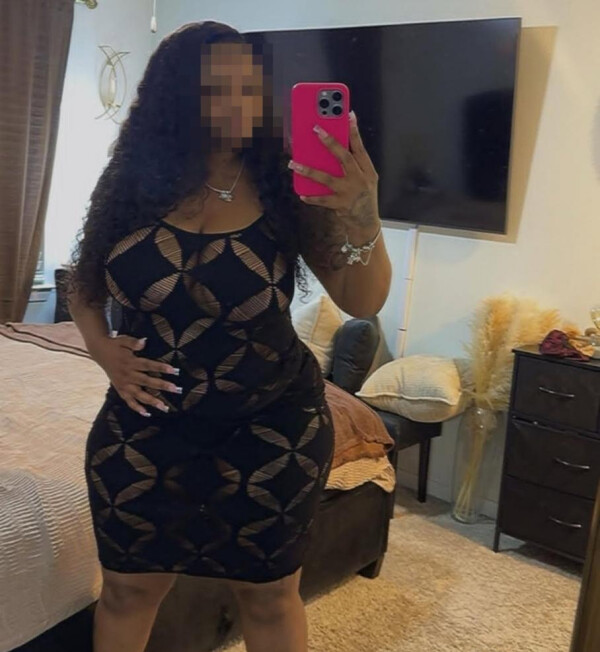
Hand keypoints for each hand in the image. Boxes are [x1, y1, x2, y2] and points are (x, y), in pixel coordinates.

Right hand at [91, 334, 180, 415]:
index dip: (160, 368)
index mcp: (130, 362)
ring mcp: (123, 384)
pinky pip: (128, 400)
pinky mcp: (120, 389)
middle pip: (146, 381)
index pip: (147, 365)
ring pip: (139, 394)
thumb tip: (144, 342)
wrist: (99, 351)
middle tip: (176, 389)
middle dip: (162, 385)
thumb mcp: (123, 340)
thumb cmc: (115, 345)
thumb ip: (134, 343)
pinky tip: (146, 413)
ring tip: (164, 407)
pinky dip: (136, 407)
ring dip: (151, 401)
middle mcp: (127, 374)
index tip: (174, 370)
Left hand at [288, 111, 379, 232]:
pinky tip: (302, 193)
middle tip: (316, 129)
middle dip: (330, 142)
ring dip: (308, 170)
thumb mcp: (365, 179)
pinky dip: (311, 197)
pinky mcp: (340, 205)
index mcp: (367, 171)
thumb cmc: (363, 198)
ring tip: (293, 163)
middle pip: (344, 157)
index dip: (354, 132)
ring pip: (326, 178)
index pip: (361, 148)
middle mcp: (359, 180)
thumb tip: (334, 146)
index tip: (348, 115)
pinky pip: (322, 199)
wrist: (366, 223)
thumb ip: (354, 165)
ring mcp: (349, 192)